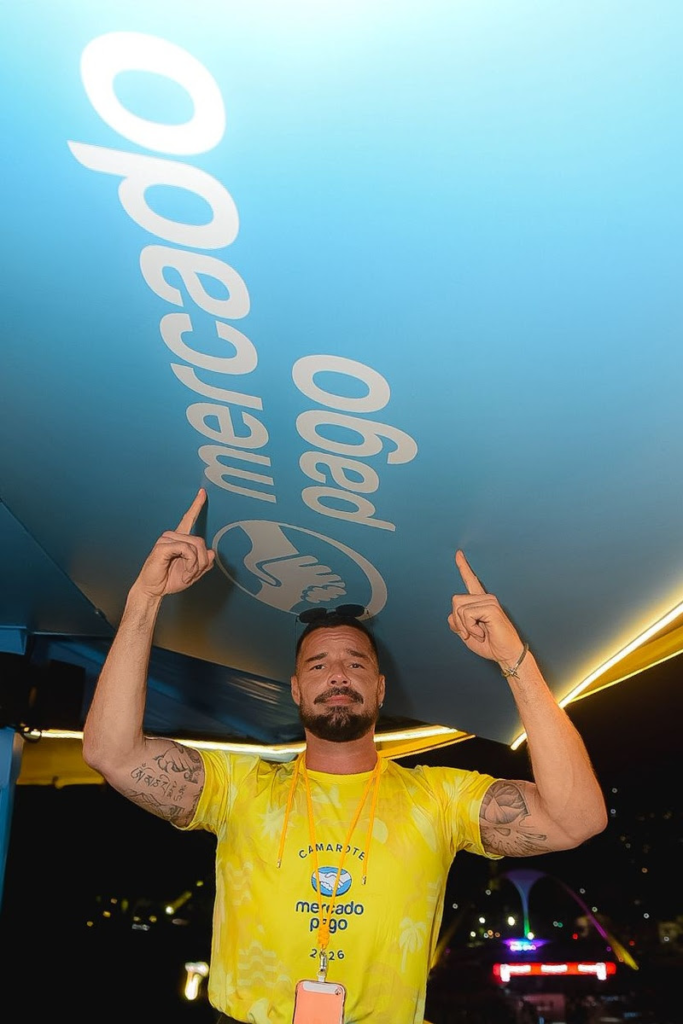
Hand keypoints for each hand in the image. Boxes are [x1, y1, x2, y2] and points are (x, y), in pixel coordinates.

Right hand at [132, 488, 215, 599]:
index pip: (188, 519)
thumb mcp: (193, 573)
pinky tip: (185, 573)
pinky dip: (190, 563)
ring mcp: (166, 540)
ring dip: (195, 565)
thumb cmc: (169, 579)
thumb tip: (211, 552)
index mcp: (179, 539)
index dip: (196, 506)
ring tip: (187, 575)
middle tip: (193, 574)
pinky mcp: (162, 546)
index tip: (202, 493)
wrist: (154, 590)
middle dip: (202, 562)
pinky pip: (186, 550)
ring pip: (195, 546)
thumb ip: (204, 563)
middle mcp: (172, 536)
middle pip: (200, 541)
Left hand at [448, 550, 524, 665]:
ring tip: (479, 633)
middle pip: (455, 600)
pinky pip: (466, 615)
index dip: (463, 567)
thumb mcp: (467, 634)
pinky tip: (482, 633)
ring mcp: (490, 601)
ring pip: (459, 609)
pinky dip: (470, 628)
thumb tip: (451, 616)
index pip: (471, 581)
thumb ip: (458, 623)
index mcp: (480, 602)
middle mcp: (486, 598)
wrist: (506, 655)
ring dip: (465, 626)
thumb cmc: (490, 645)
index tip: (458, 554)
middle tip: (470, 633)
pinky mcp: (491, 608)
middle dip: (458, 621)